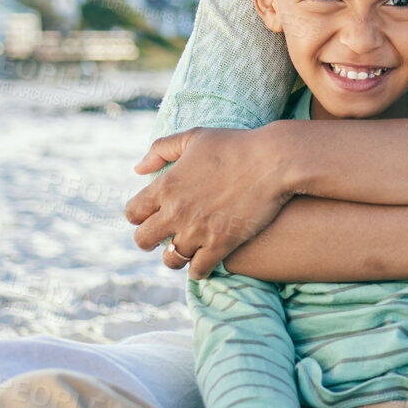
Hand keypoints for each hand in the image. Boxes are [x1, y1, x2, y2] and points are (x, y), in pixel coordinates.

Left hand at [127, 124, 294, 278]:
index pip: (133, 213)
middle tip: (164, 235)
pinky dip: (198, 269)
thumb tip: (139, 170)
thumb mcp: (195, 136)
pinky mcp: (221, 244)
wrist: (274, 161)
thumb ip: (161, 149)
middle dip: (150, 239)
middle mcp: (176, 212)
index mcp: (166, 186)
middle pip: (143, 240)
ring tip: (185, 250)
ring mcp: (198, 231)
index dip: (140, 215)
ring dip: (175, 255)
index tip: (151, 216)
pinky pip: (198, 270)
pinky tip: (205, 261)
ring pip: (170, 259)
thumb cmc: (236, 145)